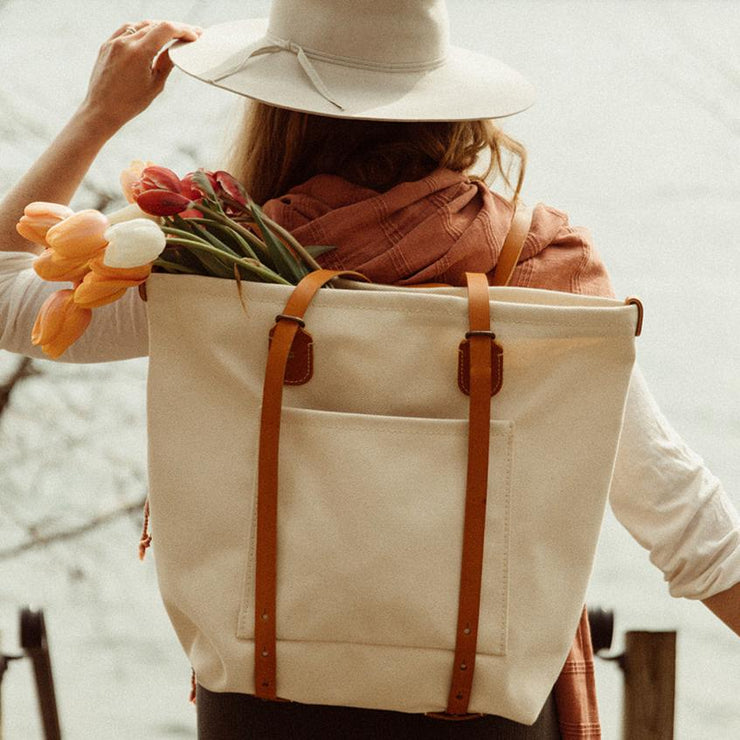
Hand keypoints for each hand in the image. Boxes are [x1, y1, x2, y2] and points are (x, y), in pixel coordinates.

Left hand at [80, 20, 202, 133]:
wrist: (102, 109)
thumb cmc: (129, 103)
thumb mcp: (155, 85)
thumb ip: (166, 63)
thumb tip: (175, 50)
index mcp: (139, 52)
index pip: (166, 29)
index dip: (183, 30)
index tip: (194, 35)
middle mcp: (125, 42)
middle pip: (155, 25)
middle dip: (174, 28)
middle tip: (188, 34)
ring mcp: (114, 41)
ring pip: (141, 24)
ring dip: (157, 27)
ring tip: (170, 34)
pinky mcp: (107, 44)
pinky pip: (126, 29)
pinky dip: (141, 29)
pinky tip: (149, 35)